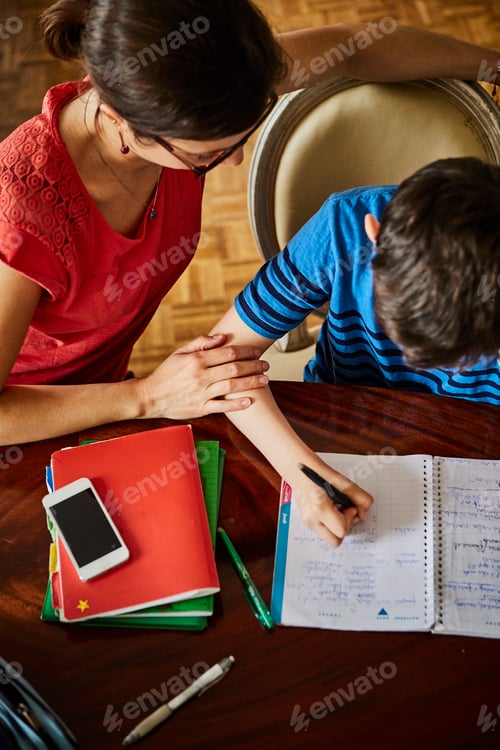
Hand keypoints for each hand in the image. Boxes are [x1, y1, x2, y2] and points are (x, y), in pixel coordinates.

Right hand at [135, 333, 268, 418]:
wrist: (150, 397)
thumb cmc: (166, 373)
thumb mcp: (180, 353)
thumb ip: (201, 343)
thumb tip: (222, 337)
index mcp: (196, 360)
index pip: (227, 353)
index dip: (245, 351)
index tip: (256, 351)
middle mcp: (200, 376)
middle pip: (234, 369)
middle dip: (253, 366)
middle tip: (266, 364)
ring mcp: (201, 393)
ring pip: (232, 387)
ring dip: (251, 383)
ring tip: (265, 380)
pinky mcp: (200, 409)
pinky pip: (222, 407)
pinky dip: (237, 405)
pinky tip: (250, 401)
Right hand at [292, 465, 372, 546]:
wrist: (299, 470)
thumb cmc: (319, 473)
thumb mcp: (343, 483)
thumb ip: (361, 499)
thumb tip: (364, 514)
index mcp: (320, 508)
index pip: (342, 531)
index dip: (350, 519)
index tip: (349, 506)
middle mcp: (311, 519)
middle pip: (336, 541)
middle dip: (344, 527)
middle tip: (344, 511)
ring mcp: (308, 522)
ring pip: (330, 537)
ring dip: (337, 526)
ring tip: (336, 509)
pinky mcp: (307, 521)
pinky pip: (325, 530)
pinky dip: (331, 523)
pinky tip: (330, 509)